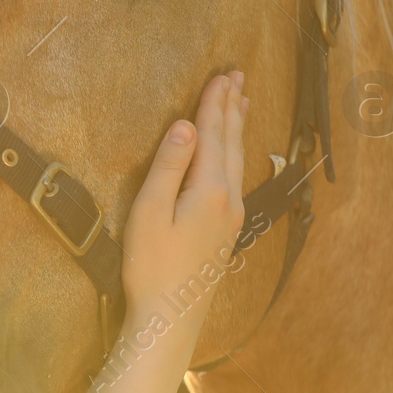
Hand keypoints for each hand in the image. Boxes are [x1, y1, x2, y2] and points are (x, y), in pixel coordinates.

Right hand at [121, 71, 247, 325]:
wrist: (171, 316)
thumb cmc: (150, 267)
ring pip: (237, 160)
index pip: (211, 136)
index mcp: (208, 191)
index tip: (219, 76)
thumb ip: (168, 167)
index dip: (213, 105)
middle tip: (237, 76)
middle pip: (231, 144)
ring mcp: (230, 216)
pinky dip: (235, 153)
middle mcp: (228, 199)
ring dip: (238, 128)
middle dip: (232, 108)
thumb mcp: (149, 213)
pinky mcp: (224, 231)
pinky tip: (233, 154)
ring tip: (243, 102)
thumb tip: (186, 127)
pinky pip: (236, 177)